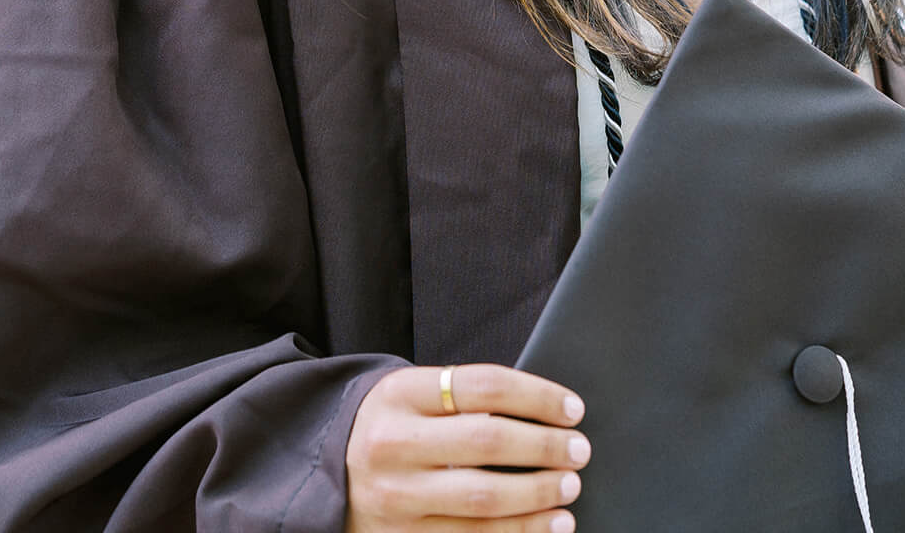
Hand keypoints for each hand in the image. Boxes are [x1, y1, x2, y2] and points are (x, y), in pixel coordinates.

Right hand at [345, 363, 587, 531]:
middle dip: (544, 448)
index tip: (573, 408)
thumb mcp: (412, 396)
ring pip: (483, 501)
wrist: (324, 473)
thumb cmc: (390, 427)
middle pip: (487, 442)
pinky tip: (547, 526)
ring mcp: (396, 498)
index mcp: (401, 395)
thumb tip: (544, 412)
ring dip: (538, 497)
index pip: (485, 386)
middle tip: (579, 450)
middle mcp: (394, 445)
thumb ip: (463, 399)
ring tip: (569, 489)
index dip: (538, 396)